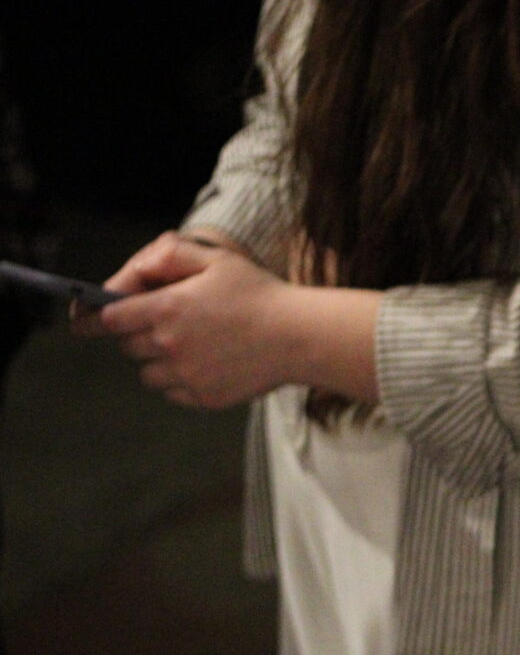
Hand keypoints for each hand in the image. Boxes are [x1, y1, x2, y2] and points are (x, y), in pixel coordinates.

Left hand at [88, 232, 298, 409]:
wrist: (301, 337)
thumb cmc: (260, 294)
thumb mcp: (215, 258)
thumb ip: (166, 256)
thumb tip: (130, 274)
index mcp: (166, 307)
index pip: (109, 317)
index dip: (91, 318)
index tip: (82, 321)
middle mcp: (169, 344)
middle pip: (127, 345)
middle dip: (136, 334)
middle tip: (165, 324)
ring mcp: (186, 375)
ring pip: (147, 373)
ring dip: (156, 360)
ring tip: (188, 347)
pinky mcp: (203, 397)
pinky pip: (172, 392)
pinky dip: (178, 381)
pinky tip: (205, 365)